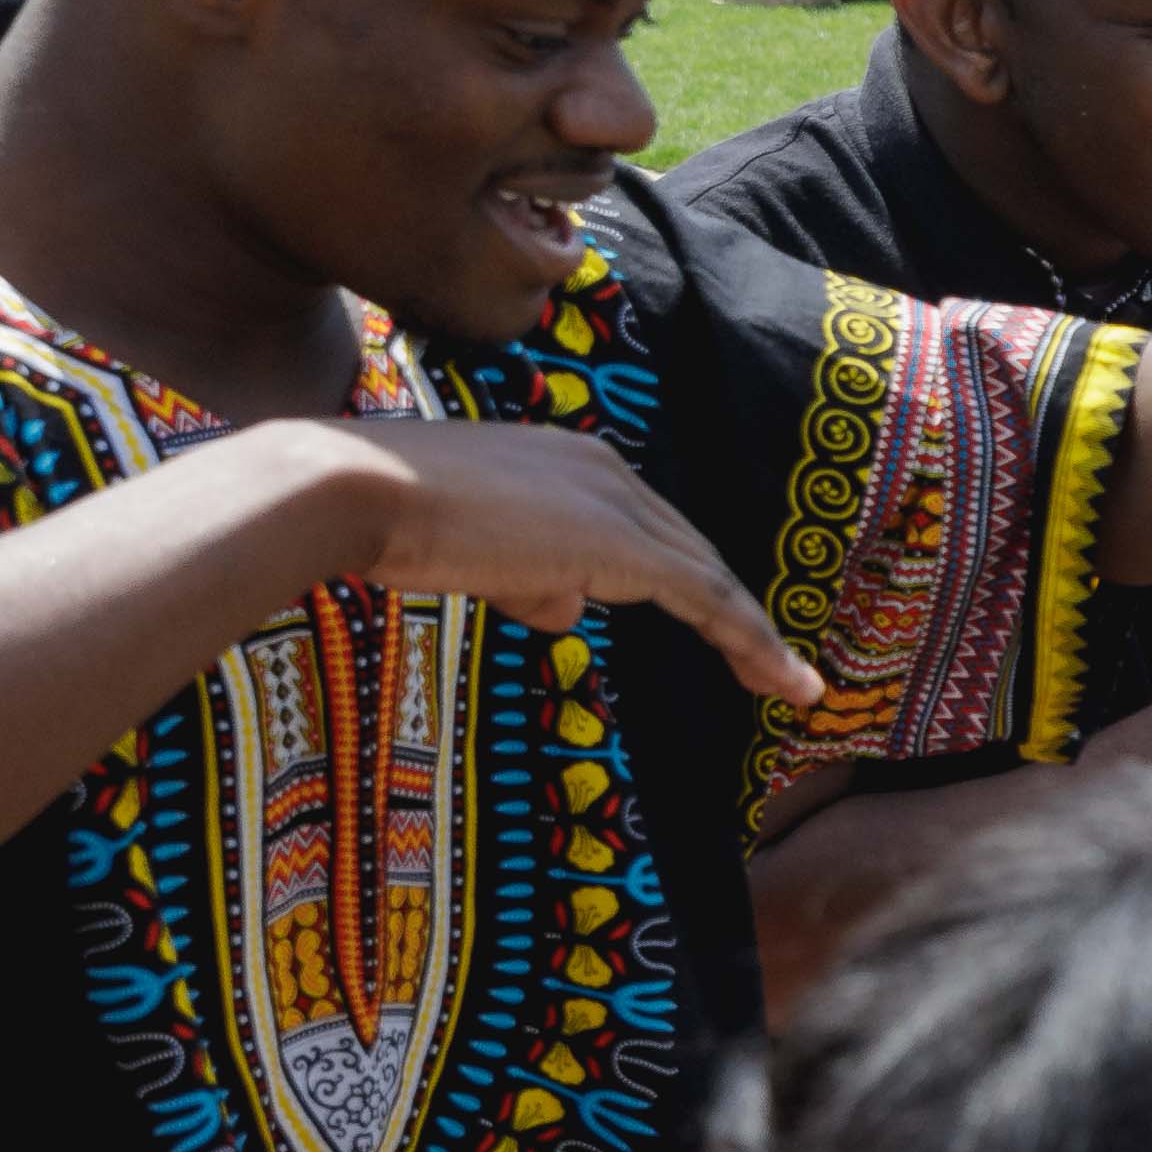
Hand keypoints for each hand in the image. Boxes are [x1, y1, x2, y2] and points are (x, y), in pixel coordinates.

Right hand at [332, 418, 819, 707]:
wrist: (356, 490)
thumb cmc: (389, 520)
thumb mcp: (473, 553)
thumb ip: (529, 578)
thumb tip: (568, 608)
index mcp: (572, 464)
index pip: (650, 531)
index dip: (690, 583)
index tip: (720, 629)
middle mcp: (607, 471)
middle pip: (693, 553)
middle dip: (739, 614)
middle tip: (780, 669)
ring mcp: (617, 504)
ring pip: (710, 579)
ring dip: (757, 638)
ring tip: (796, 688)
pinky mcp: (620, 545)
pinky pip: (706, 599)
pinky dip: (751, 640)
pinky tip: (781, 679)